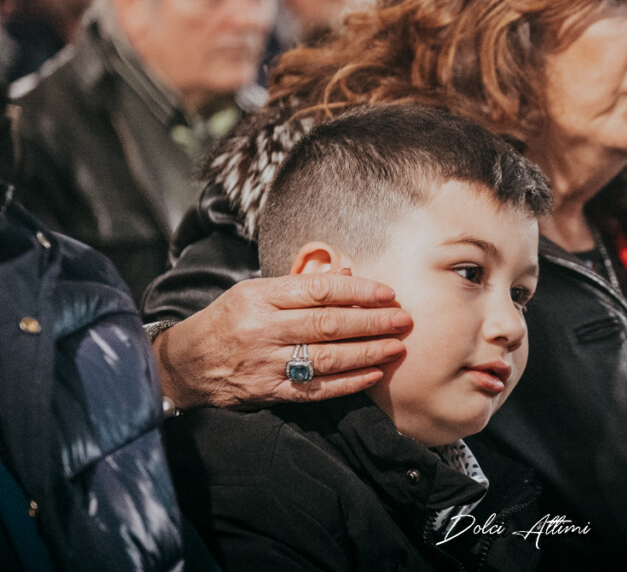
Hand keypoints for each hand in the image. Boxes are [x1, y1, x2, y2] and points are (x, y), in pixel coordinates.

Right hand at [153, 270, 409, 409]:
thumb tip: (346, 274)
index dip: (358, 291)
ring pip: (326, 358)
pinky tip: (372, 375)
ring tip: (396, 347)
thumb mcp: (254, 292)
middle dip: (372, 321)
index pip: (319, 290)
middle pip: (328, 324)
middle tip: (403, 319)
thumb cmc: (227, 321)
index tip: (388, 294)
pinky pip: (316, 389)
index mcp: (260, 296)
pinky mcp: (269, 392)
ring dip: (367, 352)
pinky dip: (348, 383)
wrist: (184, 366)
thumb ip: (299, 285)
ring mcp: (266, 363)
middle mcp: (263, 329)